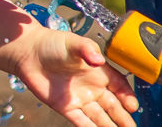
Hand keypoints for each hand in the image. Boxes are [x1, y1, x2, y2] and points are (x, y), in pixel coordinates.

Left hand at [14, 26, 138, 126]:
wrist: (29, 52)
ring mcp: (80, 98)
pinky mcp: (66, 107)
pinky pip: (82, 122)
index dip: (127, 96)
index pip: (119, 86)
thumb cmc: (52, 43)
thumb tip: (98, 59)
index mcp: (98, 71)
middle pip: (113, 106)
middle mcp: (91, 87)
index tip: (132, 105)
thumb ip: (86, 49)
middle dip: (123, 117)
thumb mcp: (72, 43)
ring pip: (100, 117)